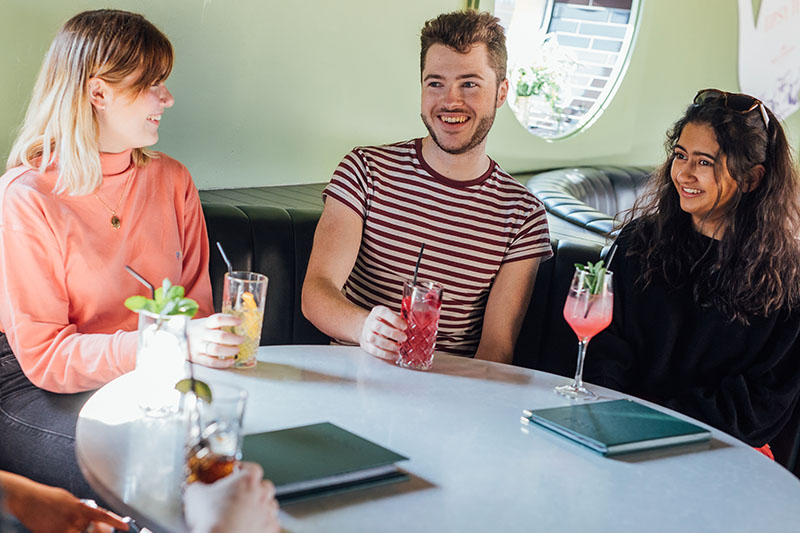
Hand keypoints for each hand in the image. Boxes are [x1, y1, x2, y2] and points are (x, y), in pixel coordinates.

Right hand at [0, 471, 127, 532]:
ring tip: (80, 530)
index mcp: (80, 506)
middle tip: (105, 532)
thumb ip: (81, 509)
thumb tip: (90, 515)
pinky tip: (68, 531)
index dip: (115, 521)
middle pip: (94, 531)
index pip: (103, 515)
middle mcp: (74, 518)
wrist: (26, 498)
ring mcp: (63, 528)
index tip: (125, 527)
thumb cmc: (46, 497)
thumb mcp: (69, 499)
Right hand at [183, 462, 279, 532]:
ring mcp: (267, 512)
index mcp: (247, 479)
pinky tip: (253, 526)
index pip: (252, 468)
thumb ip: (197, 486)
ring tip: (248, 512)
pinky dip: (264, 524)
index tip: (237, 473)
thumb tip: (194, 488)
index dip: (244, 470)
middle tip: (243, 494)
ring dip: (261, 506)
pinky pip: (271, 523)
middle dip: (256, 488)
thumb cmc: (211, 519)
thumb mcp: (195, 495)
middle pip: (265, 486)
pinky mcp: (270, 529)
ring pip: (270, 504)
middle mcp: (262, 494)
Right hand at [187, 314, 244, 368]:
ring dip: (230, 350)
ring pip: (216, 349)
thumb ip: (217, 324)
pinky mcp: (197, 358)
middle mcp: (200, 335)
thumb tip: (239, 324)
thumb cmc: (195, 331)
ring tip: (237, 350)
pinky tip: (231, 361)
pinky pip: (211, 362)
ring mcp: (198, 347)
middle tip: (241, 339)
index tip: (240, 321)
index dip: (230, 320)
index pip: (217, 319)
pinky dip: (223, 363)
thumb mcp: (203, 323)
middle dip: (234, 338)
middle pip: (219, 336)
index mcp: (204, 324)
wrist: (174, 339)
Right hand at [358, 305, 406, 359]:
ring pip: (374, 339)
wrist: (368, 329)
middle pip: (378, 327)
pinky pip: (374, 350)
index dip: (394, 320)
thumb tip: (414, 326)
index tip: (405, 326)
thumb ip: (400, 320)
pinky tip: (394, 355)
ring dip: (388, 345)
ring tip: (399, 348)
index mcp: (378, 312)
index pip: (384, 313)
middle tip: (404, 338)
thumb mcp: (391, 317)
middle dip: (393, 333)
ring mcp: (366, 333)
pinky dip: (385, 354)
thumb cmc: (384, 322)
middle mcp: (370, 321)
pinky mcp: (366, 345)